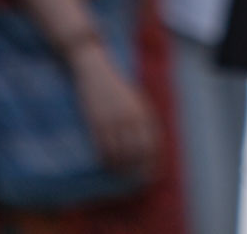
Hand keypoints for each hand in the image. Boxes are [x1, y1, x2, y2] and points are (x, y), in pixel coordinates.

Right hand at [69, 42, 157, 173]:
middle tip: (132, 178)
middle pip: (136, 153)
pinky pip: (102, 146)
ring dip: (119, 167)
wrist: (94, 67)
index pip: (151, 145)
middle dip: (136, 169)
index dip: (152, 162)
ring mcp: (112, 120)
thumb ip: (143, 118)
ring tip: (117, 173)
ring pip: (118, 153)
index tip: (150, 174)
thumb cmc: (115, 84)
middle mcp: (129, 118)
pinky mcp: (95, 120)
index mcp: (142, 112)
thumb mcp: (135, 99)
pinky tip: (104, 162)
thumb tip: (149, 142)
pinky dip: (104, 158)